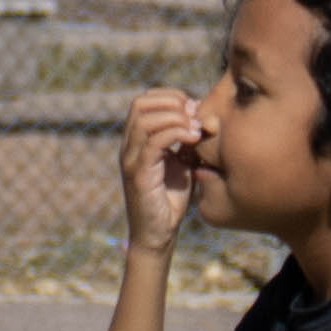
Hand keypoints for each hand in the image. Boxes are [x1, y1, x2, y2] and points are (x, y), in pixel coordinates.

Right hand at [116, 87, 207, 250]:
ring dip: (176, 118)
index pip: (144, 100)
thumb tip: (201, 115)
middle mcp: (129, 146)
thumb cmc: (171, 199)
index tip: (194, 108)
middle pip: (140, 103)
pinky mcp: (139, 174)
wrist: (158, 234)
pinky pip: (154, 142)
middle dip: (172, 103)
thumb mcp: (183, 162)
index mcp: (136, 140)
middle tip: (195, 116)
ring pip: (146, 119)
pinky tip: (194, 139)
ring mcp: (131, 159)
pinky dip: (176, 134)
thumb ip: (186, 140)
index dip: (170, 96)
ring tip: (197, 130)